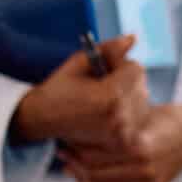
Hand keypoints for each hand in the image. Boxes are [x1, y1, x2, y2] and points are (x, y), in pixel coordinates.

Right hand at [9, 35, 148, 149]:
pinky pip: (136, 119)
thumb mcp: (79, 63)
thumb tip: (133, 38)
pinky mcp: (120, 144)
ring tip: (102, 101)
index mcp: (111, 95)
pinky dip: (127, 113)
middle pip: (141, 86)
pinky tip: (107, 114)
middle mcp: (120, 117)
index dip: (119, 65)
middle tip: (101, 86)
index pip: (135, 69)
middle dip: (125, 81)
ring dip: (128, 97)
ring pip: (141, 103)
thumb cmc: (59, 88)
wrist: (40, 120)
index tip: (103, 70)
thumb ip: (108, 49)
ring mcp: (121, 134)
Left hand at [60, 100, 181, 181]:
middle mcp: (142, 167)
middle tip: (63, 154)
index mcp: (137, 145)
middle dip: (73, 164)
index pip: (92, 154)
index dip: (74, 148)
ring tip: (71, 167)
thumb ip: (113, 127)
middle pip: (93, 173)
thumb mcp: (139, 114)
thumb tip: (81, 130)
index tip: (65, 140)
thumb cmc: (167, 118)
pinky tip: (89, 179)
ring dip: (82, 178)